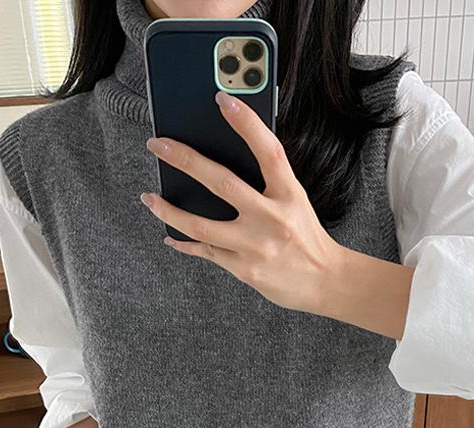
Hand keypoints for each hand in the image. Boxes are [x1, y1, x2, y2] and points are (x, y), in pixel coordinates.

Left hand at [140, 90, 342, 316]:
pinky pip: (205, 251)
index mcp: (289, 194)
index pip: (268, 151)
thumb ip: (268, 182)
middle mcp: (272, 218)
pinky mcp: (244, 268)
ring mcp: (255, 246)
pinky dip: (183, 242)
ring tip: (149, 198)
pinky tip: (169, 234)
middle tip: (157, 144)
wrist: (324, 281)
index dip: (246, 123)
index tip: (222, 99)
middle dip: (184, 159)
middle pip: (221, 183)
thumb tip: (224, 157)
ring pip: (200, 225)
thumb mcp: (295, 201)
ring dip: (168, 210)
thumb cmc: (306, 236)